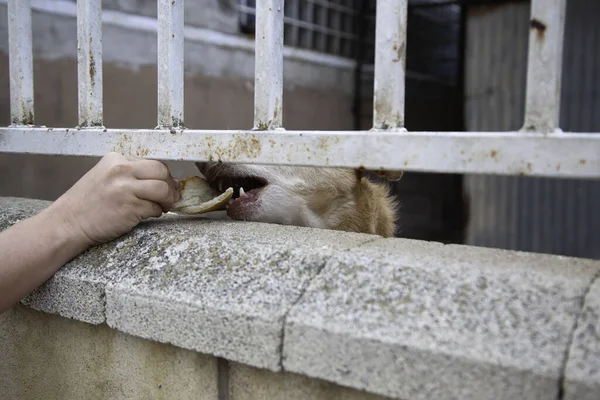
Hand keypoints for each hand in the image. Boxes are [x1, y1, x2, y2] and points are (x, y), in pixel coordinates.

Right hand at [46, 152, 179, 247]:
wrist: (67, 223)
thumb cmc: (86, 203)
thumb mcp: (105, 176)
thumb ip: (130, 174)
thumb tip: (165, 179)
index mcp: (116, 160)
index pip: (152, 162)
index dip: (163, 175)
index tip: (166, 184)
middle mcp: (121, 171)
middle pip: (161, 171)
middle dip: (170, 185)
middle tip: (169, 197)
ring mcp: (125, 189)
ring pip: (163, 189)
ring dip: (167, 200)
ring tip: (162, 207)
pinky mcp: (129, 208)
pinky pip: (154, 208)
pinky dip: (156, 212)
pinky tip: (146, 215)